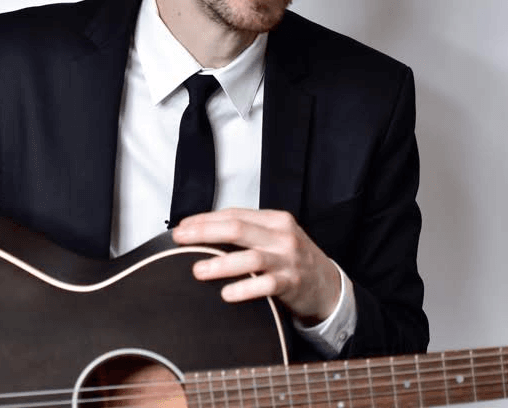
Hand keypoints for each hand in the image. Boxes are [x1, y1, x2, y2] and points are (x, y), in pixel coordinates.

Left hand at [171, 208, 340, 323]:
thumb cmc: (293, 260)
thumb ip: (249, 233)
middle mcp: (282, 236)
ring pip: (250, 257)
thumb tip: (203, 232)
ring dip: (220, 264)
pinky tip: (226, 294)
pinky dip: (244, 288)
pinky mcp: (292, 283)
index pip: (234, 214)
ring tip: (197, 270)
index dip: (205, 219)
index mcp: (275, 220)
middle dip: (204, 232)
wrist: (328, 285)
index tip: (182, 227)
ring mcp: (288, 260)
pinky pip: (265, 285)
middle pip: (237, 229)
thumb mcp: (276, 238)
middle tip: (180, 239)